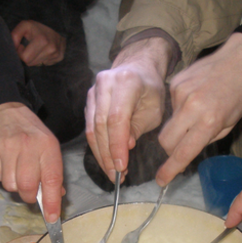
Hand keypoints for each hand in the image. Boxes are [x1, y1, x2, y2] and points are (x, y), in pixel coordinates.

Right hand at [0, 102, 63, 221]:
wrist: (6, 111)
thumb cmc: (31, 133)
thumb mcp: (49, 147)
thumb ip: (54, 172)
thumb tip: (57, 197)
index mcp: (47, 146)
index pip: (52, 179)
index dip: (52, 202)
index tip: (52, 218)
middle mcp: (28, 145)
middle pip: (27, 187)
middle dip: (29, 195)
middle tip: (29, 189)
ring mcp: (7, 147)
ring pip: (10, 185)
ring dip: (14, 184)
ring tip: (16, 169)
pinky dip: (2, 175)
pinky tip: (5, 162)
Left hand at [11, 20, 65, 66]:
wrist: (57, 26)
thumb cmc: (37, 28)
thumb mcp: (25, 26)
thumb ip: (15, 35)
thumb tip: (13, 48)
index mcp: (42, 40)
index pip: (25, 58)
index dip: (20, 52)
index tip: (22, 46)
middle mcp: (51, 49)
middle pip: (30, 63)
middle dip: (27, 56)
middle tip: (29, 47)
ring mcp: (57, 54)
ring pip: (37, 64)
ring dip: (34, 58)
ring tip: (37, 48)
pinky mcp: (60, 57)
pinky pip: (45, 64)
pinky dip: (42, 58)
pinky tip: (44, 51)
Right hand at [85, 37, 170, 180]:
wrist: (138, 67)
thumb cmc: (150, 89)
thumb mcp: (154, 109)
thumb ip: (139, 127)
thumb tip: (126, 147)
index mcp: (126, 82)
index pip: (116, 118)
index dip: (117, 144)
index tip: (121, 166)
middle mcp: (105, 84)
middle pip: (100, 125)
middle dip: (107, 154)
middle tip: (116, 175)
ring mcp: (93, 91)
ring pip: (91, 128)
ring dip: (100, 154)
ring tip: (111, 172)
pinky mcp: (88, 100)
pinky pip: (89, 128)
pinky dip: (97, 146)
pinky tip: (106, 160)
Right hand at [156, 33, 241, 185]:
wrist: (241, 60)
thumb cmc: (240, 94)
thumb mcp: (229, 123)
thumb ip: (206, 138)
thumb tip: (187, 151)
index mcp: (209, 121)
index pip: (183, 152)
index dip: (170, 169)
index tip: (161, 180)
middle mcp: (191, 107)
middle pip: (166, 141)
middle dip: (170, 150)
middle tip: (181, 147)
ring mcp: (180, 93)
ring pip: (167, 124)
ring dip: (177, 127)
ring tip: (195, 114)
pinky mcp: (175, 83)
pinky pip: (171, 106)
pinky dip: (180, 108)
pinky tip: (194, 98)